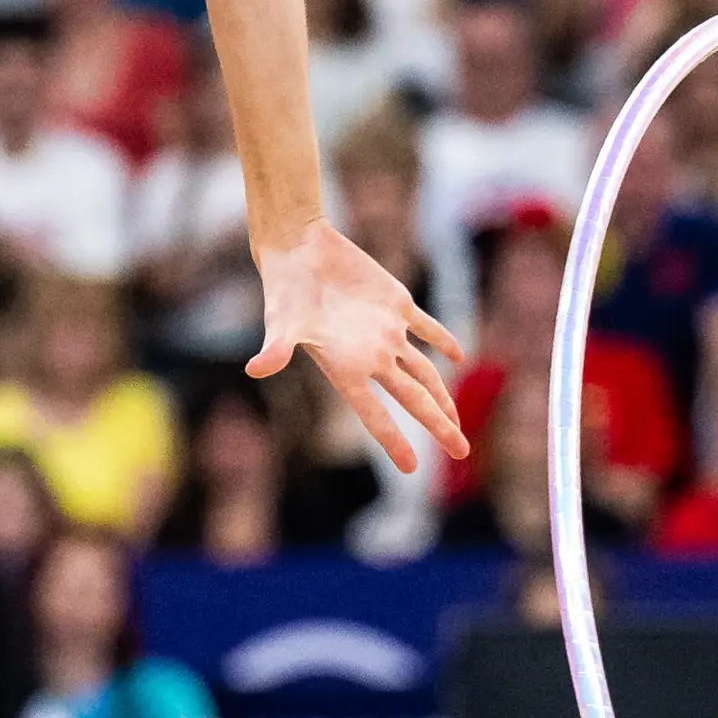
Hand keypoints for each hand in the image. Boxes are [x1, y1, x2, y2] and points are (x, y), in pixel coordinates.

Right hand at [250, 222, 467, 474]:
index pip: (374, 414)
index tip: (412, 469)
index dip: (393, 442)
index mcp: (346, 368)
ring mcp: (386, 331)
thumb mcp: (281, 320)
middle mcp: (369, 356)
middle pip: (413, 398)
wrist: (297, 248)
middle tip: (462, 452)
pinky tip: (458, 356)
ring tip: (455, 421)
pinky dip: (444, 341)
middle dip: (439, 425)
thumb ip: (276, 348)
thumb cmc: (284, 287)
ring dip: (441, 395)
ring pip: (423, 371)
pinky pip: (427, 328)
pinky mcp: (396, 303)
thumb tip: (255, 367)